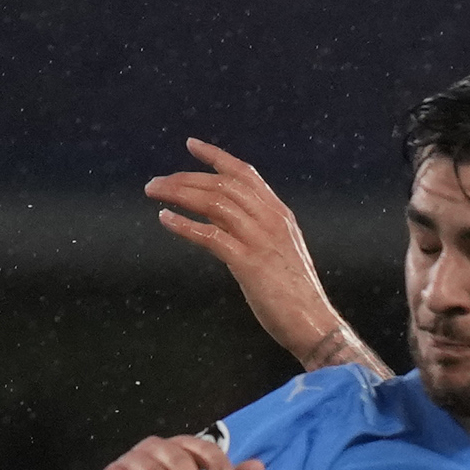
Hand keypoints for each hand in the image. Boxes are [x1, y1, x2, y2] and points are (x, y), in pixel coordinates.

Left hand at [146, 138, 381, 373]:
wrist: (314, 324)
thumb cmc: (296, 295)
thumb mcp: (279, 252)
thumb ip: (255, 232)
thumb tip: (221, 221)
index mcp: (280, 215)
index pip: (245, 175)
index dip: (216, 156)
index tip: (191, 145)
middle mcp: (271, 220)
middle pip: (222, 184)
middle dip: (185, 178)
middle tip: (157, 183)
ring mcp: (260, 240)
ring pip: (214, 202)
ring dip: (178, 194)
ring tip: (154, 194)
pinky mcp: (248, 263)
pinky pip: (210, 235)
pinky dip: (184, 224)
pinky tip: (166, 219)